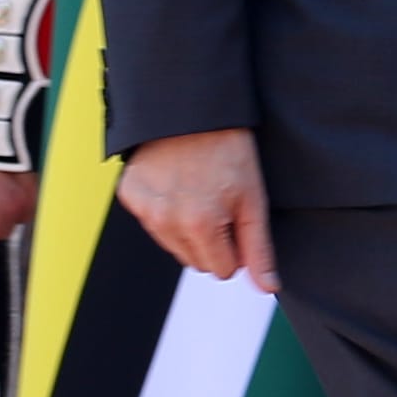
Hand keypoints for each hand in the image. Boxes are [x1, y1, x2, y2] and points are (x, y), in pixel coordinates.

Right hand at [122, 129, 276, 293]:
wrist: (191, 108)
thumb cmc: (228, 149)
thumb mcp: (253, 198)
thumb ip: (258, 248)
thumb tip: (267, 288)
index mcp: (199, 225)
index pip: (223, 270)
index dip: (236, 246)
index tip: (237, 216)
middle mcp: (165, 222)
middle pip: (196, 261)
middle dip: (212, 240)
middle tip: (219, 200)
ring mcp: (143, 208)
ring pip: (173, 245)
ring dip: (187, 228)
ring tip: (198, 190)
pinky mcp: (128, 194)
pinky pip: (152, 222)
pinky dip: (164, 209)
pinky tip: (176, 183)